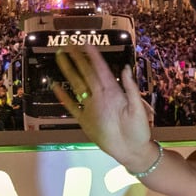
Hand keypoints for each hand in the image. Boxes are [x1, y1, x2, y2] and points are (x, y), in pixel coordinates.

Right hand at [54, 46, 154, 170]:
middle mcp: (101, 97)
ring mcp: (93, 108)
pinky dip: (64, 97)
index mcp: (114, 93)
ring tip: (61, 59)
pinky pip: (73, 106)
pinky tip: (57, 87)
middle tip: (69, 45)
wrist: (133, 151)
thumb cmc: (139, 131)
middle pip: (86, 73)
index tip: (86, 44)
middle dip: (78, 58)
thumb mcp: (138, 108)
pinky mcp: (86, 121)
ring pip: (77, 86)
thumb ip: (131, 89)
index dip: (93, 56)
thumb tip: (125, 68)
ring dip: (69, 72)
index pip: (101, 69)